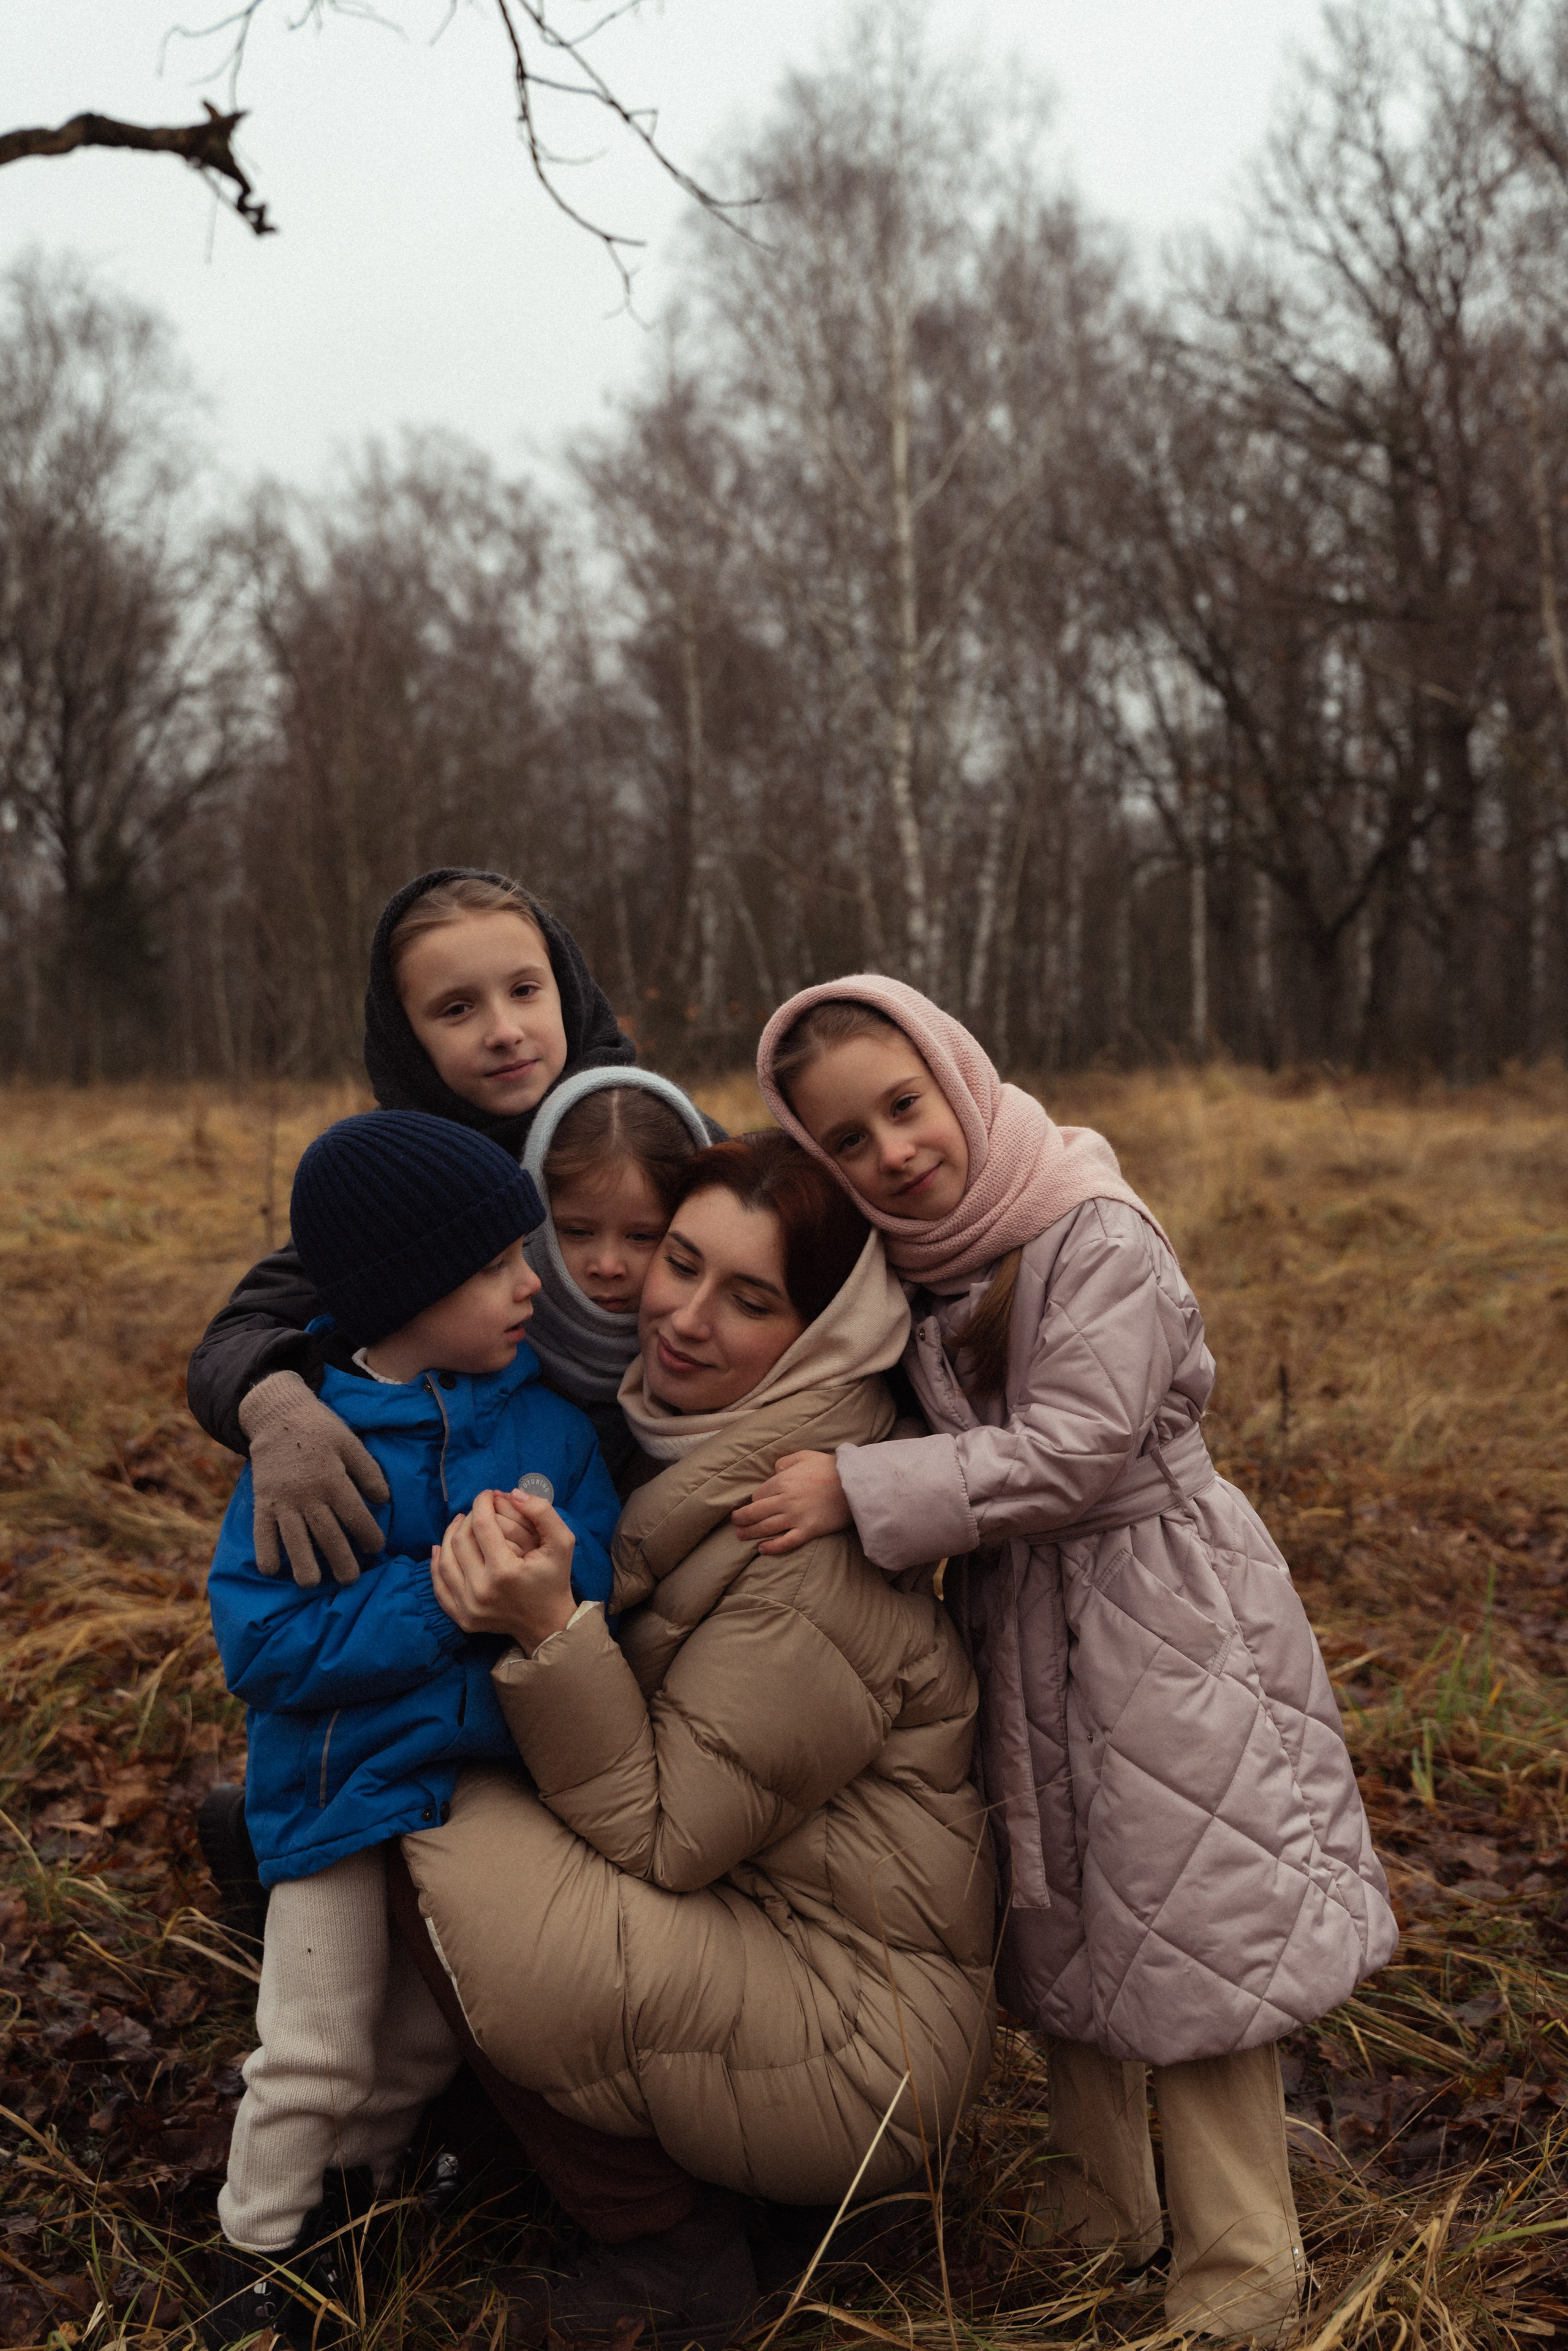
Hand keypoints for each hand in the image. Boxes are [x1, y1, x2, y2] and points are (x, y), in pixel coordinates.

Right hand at [239, 1370, 389, 1587]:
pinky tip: (272, 1570)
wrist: (277, 1415)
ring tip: (313, 1583)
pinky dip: (265, 1552)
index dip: (369, 1536)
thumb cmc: (320, 1429)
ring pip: (294, 1541)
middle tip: (351, 1581)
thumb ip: (368, 1471)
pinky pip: (261, 1532)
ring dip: (304, 1566)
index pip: (356, 1516)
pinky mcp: (261, 1502)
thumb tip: (384, 1500)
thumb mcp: (350, 1442)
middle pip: (328, 1536)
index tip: (376, 1548)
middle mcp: (307, 1494)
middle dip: (342, 1563)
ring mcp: (282, 1500)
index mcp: (333, 1478)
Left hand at [431, 1488, 577, 1652]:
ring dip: (450, 1535)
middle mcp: (482, 1591)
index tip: (488, 1495)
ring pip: (445, 1560)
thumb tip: (514, 1493)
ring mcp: (469, 1607)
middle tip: (478, 1510)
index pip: (481, 1525)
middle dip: (468, 1517)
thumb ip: (542, 1512)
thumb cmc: (555, 1579)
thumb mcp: (562, 1542)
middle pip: (460, 1540)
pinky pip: (439, 1586)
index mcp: (505, 1571)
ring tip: (461, 1523)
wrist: (548, 1624)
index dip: (482, 1503)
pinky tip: (440, 1548)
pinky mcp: (462, 1618)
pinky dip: (436, 1564)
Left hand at [731, 1450, 852, 1555]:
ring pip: (766, 1528)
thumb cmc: (830, 1468)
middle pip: (756, 1512)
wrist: (854, 1485)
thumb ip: (785, 1461)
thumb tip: (774, 1470)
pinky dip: (772, 1547)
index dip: (754, 1500)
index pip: (758, 1495)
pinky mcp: (808, 1531)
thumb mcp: (805, 1456)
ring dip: (750, 1533)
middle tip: (734, 1522)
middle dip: (741, 1518)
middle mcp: (785, 1501)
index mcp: (783, 1481)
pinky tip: (762, 1549)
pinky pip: (786, 1542)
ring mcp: (796, 1517)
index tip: (754, 1503)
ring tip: (740, 1536)